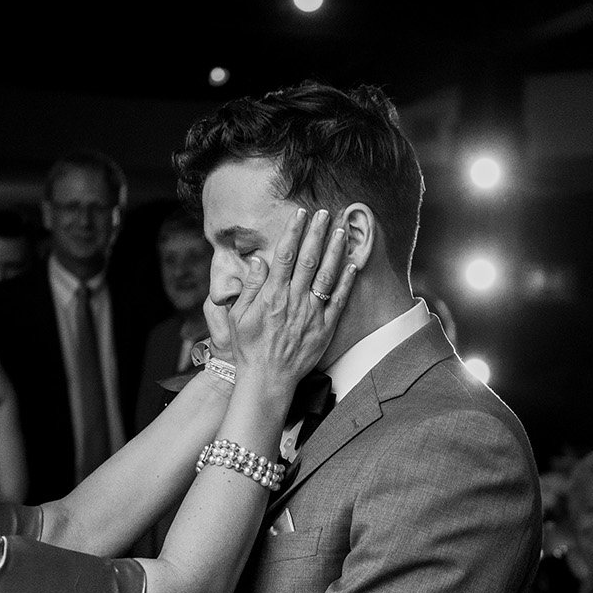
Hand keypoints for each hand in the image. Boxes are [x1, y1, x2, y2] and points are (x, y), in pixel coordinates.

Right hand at [211, 207, 356, 392]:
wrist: (267, 379)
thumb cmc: (249, 348)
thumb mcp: (239, 316)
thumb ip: (251, 287)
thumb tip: (259, 260)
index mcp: (272, 295)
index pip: (285, 255)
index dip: (293, 231)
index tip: (299, 213)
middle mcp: (294, 300)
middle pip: (308, 259)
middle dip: (316, 233)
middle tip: (324, 212)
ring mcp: (311, 314)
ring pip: (326, 275)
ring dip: (334, 251)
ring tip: (341, 230)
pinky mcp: (324, 328)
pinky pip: (338, 300)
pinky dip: (346, 282)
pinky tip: (353, 264)